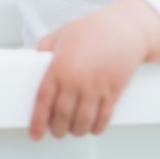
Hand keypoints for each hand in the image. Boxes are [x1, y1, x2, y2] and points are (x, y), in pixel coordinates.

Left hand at [30, 0, 159, 139]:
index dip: (37, 121)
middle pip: (62, 116)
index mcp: (59, 65)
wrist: (124, 27)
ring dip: (76, 131)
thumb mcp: (62, 32)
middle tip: (56, 131)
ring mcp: (95, 87)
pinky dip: (96, 128)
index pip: (43, 100)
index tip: (35, 132)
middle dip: (57, 129)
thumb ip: (45, 47)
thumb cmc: (94, 28)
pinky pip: (102, 119)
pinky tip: (92, 127)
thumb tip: (35, 61)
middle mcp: (76, 79)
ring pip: (81, 122)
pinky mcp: (113, 92)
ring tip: (73, 129)